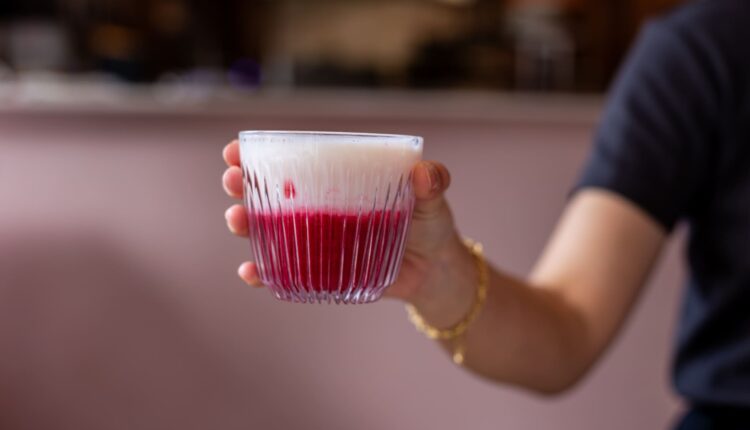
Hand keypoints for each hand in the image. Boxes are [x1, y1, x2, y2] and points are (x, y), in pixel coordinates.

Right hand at [222, 139, 470, 306]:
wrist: (436, 271)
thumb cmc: (430, 225)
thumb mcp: (432, 199)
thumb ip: (433, 182)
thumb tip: (423, 174)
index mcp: (338, 181)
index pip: (292, 163)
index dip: (258, 156)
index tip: (236, 150)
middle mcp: (318, 209)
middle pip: (269, 194)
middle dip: (241, 186)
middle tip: (232, 181)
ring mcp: (316, 242)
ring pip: (268, 232)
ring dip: (246, 225)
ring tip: (237, 220)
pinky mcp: (320, 273)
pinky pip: (284, 273)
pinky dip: (264, 273)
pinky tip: (250, 272)